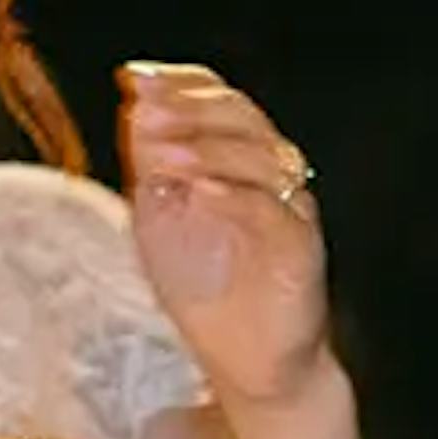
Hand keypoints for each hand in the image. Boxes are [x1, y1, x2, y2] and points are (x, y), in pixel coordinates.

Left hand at [121, 59, 332, 415]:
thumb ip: (150, 168)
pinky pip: (274, 209)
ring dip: (207, 148)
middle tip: (145, 109)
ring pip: (262, 154)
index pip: (218, 97)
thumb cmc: (204, 290)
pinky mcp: (302, 246)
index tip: (135, 77)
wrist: (246, 361)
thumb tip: (137, 108)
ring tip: (161, 155)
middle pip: (241, 115)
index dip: (181, 81)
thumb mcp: (159, 221)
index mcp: (234, 157)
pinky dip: (236, 195)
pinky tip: (200, 192)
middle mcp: (268, 173)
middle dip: (190, 107)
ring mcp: (289, 207)